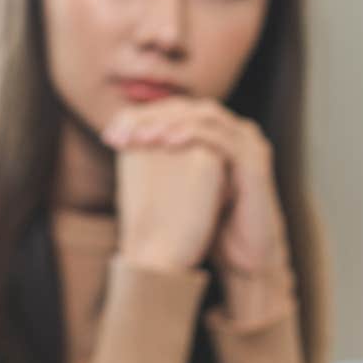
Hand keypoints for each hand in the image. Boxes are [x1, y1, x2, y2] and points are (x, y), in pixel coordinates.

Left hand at [103, 99, 289, 278]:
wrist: (245, 255)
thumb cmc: (210, 222)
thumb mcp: (178, 186)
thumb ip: (157, 161)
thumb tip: (116, 142)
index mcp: (215, 134)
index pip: (173, 111)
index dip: (139, 119)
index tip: (108, 136)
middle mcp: (234, 132)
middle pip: (187, 107)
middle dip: (150, 116)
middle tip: (119, 131)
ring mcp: (248, 143)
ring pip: (205, 115)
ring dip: (169, 122)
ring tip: (140, 135)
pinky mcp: (254, 160)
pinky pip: (221, 137)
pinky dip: (192, 134)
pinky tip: (167, 143)